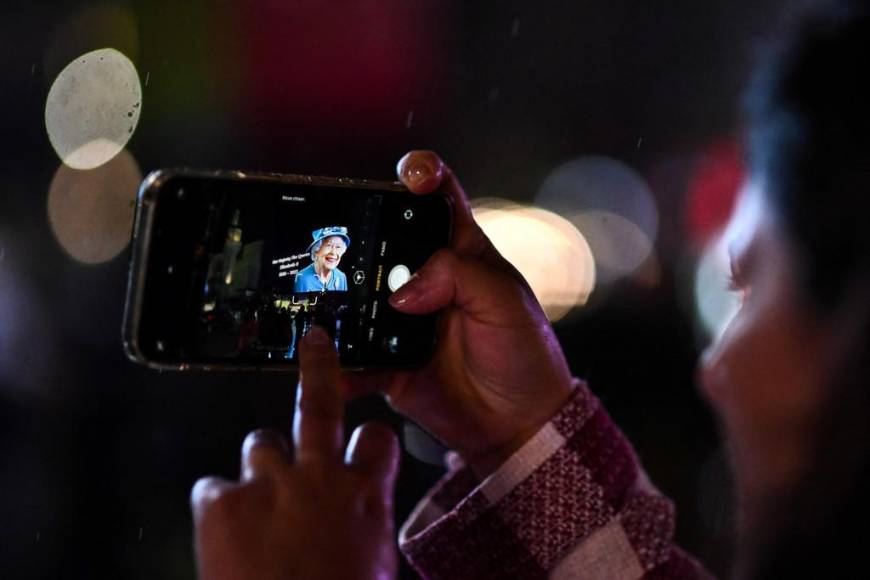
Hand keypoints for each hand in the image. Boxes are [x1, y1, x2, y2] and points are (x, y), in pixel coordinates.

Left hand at [191, 326, 399, 579]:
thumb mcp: (371, 566)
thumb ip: (362, 529)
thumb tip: (357, 529)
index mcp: (364, 498)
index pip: (377, 439)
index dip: (369, 439)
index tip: (365, 436)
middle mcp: (318, 479)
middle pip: (319, 404)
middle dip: (319, 369)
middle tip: (316, 344)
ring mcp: (268, 485)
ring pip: (260, 443)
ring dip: (260, 467)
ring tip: (258, 502)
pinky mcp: (221, 504)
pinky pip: (211, 486)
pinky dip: (217, 505)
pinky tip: (224, 533)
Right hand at [349, 151, 575, 476]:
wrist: (518, 424)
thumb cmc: (525, 354)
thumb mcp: (504, 302)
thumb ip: (456, 277)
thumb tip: (401, 294)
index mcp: (459, 252)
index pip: (437, 198)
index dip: (420, 174)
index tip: (408, 176)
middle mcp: (425, 279)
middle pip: (380, 241)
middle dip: (357, 237)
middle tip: (339, 244)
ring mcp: (400, 320)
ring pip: (355, 297)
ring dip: (336, 299)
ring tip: (321, 303)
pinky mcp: (385, 362)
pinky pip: (351, 357)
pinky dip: (336, 362)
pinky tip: (327, 362)